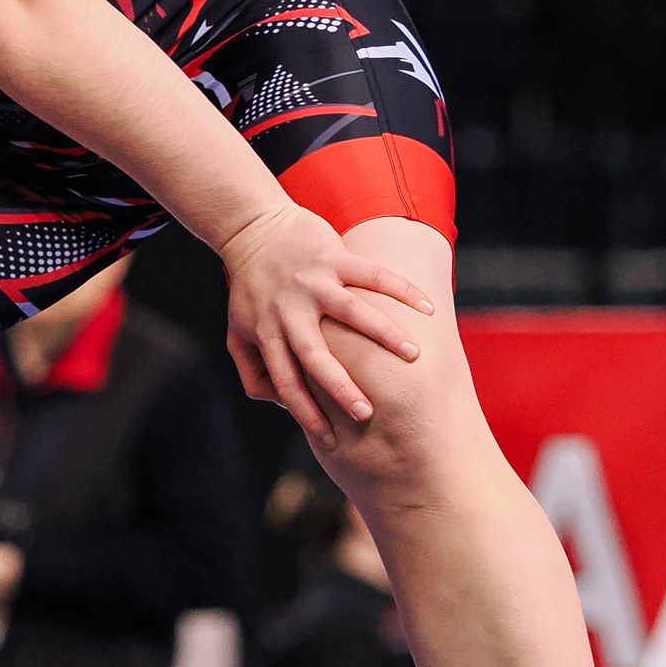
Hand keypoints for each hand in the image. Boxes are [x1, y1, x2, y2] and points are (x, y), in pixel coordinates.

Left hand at [218, 202, 432, 446]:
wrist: (253, 226)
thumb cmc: (250, 288)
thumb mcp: (238, 332)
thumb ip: (252, 371)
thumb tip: (279, 404)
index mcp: (268, 334)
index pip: (285, 382)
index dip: (305, 412)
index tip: (329, 440)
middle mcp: (290, 311)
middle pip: (315, 355)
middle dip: (340, 387)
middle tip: (367, 413)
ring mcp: (313, 282)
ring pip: (351, 312)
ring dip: (384, 334)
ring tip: (414, 357)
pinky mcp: (333, 257)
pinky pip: (372, 273)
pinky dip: (400, 289)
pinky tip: (427, 307)